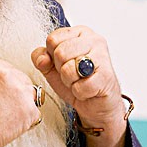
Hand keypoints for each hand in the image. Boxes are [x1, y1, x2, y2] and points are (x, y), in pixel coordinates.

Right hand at [0, 58, 43, 146]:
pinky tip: (9, 126)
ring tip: (4, 118)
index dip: (6, 87)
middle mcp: (5, 74)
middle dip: (17, 96)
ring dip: (23, 107)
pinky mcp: (29, 108)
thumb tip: (5, 83)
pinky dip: (26, 123)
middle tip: (3, 110)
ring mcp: (19, 90)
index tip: (0, 97)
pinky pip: (35, 114)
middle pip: (23, 81)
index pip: (9, 70)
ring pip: (31, 96)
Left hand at [32, 27, 127, 146]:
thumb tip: (37, 54)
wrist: (100, 113)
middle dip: (60, 68)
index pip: (52, 37)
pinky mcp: (108, 76)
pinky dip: (81, 90)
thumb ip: (43, 59)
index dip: (51, 56)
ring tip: (79, 86)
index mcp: (79, 34)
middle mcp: (94, 40)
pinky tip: (87, 93)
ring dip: (71, 80)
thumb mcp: (53, 73)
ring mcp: (103, 57)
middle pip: (60, 48)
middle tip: (71, 80)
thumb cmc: (76, 89)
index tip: (59, 67)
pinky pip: (82, 79)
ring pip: (71, 63)